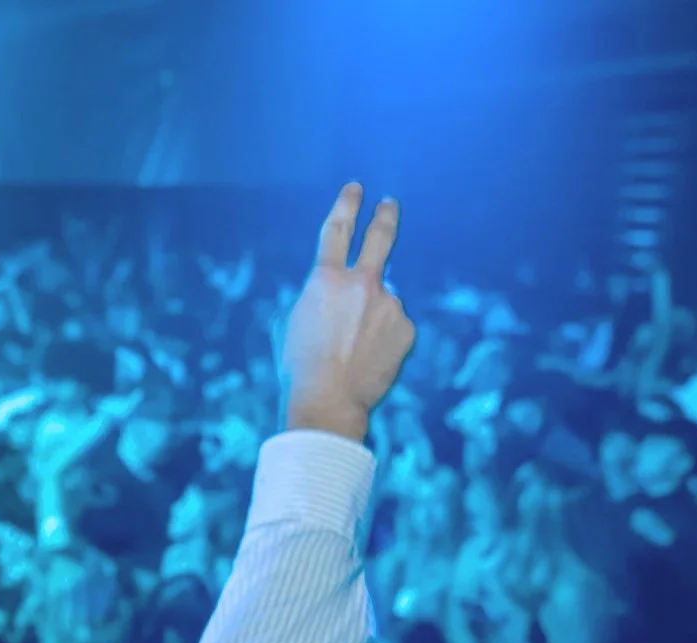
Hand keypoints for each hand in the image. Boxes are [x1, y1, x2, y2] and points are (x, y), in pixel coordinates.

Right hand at [280, 184, 414, 440]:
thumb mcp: (290, 322)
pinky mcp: (407, 329)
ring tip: (354, 350)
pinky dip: (385, 338)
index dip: (346, 205)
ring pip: (383, 301)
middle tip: (390, 204)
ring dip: (372, 317)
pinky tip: (370, 358)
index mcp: (325, 279)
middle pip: (381, 239)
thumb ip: (312, 298)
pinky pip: (396, 327)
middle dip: (385, 216)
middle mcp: (361, 284)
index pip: (337, 230)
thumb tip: (327, 294)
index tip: (356, 189)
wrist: (328, 400)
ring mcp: (389, 305)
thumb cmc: (299, 366)